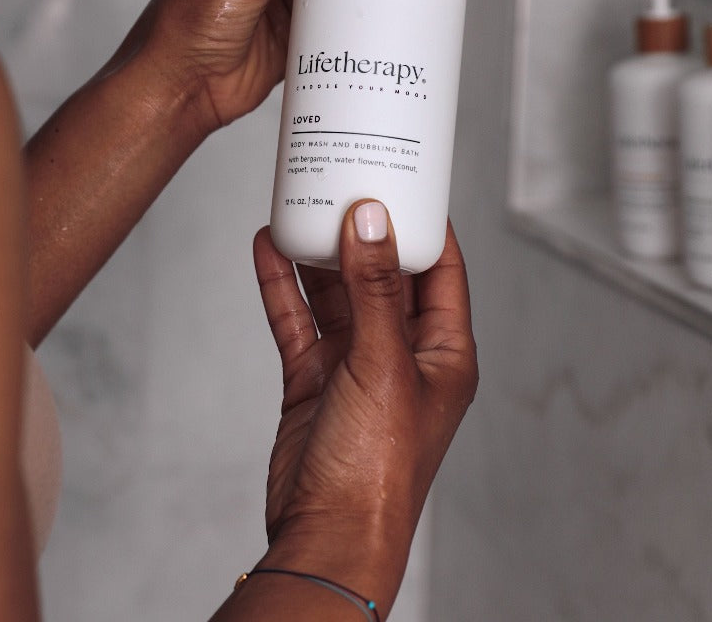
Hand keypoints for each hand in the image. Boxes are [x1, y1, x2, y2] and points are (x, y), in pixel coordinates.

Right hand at [251, 202, 476, 615]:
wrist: (325, 535)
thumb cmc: (378, 470)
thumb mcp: (382, 365)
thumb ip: (374, 290)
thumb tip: (370, 218)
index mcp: (443, 352)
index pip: (441, 268)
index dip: (423, 221)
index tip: (401, 176)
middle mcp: (401, 353)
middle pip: (383, 273)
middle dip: (361, 229)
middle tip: (341, 179)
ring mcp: (355, 365)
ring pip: (336, 292)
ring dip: (317, 253)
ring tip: (300, 203)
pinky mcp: (314, 379)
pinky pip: (298, 320)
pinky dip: (283, 286)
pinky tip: (268, 249)